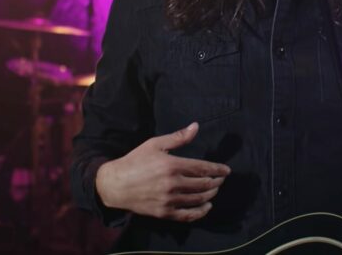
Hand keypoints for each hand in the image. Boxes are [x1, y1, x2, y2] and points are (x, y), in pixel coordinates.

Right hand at [95, 122, 230, 221]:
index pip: (202, 168)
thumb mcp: (155, 144)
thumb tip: (196, 126)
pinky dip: (200, 212)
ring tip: (215, 189)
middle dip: (216, 181)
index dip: (218, 169)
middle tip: (221, 179)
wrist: (115, 184)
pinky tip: (207, 207)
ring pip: (198, 199)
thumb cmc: (135, 161)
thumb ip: (178, 137)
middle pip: (203, 184)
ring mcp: (168, 200)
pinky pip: (187, 215)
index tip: (227, 170)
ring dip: (211, 194)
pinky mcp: (164, 213)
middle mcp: (173, 184)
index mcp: (172, 165)